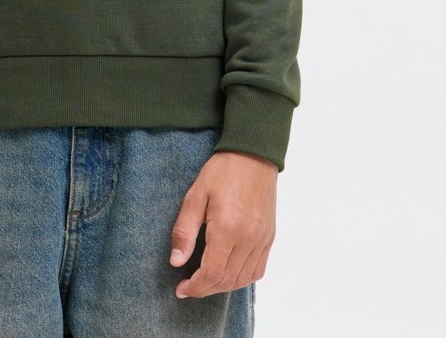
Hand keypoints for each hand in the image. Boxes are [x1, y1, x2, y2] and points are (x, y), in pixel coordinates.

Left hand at [169, 150, 276, 298]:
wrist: (253, 154)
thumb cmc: (221, 171)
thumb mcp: (195, 195)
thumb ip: (185, 231)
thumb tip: (176, 262)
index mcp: (227, 228)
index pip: (212, 273)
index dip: (195, 287)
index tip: (181, 290)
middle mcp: (248, 238)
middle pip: (227, 280)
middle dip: (205, 289)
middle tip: (189, 287)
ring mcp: (262, 240)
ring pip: (243, 279)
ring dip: (223, 286)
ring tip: (205, 282)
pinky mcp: (269, 237)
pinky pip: (258, 270)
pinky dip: (242, 279)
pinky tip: (228, 274)